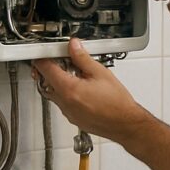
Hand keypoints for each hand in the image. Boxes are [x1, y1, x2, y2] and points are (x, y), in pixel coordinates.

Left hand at [31, 38, 149, 142]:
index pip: (46, 69)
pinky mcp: (73, 118)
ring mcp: (68, 112)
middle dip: (50, 70)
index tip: (47, 53)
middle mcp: (65, 103)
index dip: (43, 58)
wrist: (125, 123)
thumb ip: (82, 58)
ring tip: (74, 75)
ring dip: (58, 82)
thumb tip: (73, 46)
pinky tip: (80, 89)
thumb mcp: (100, 73)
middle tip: (60, 61)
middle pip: (45, 82)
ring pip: (53, 93)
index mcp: (69, 89)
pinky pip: (62, 103)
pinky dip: (65, 94)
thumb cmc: (117, 103)